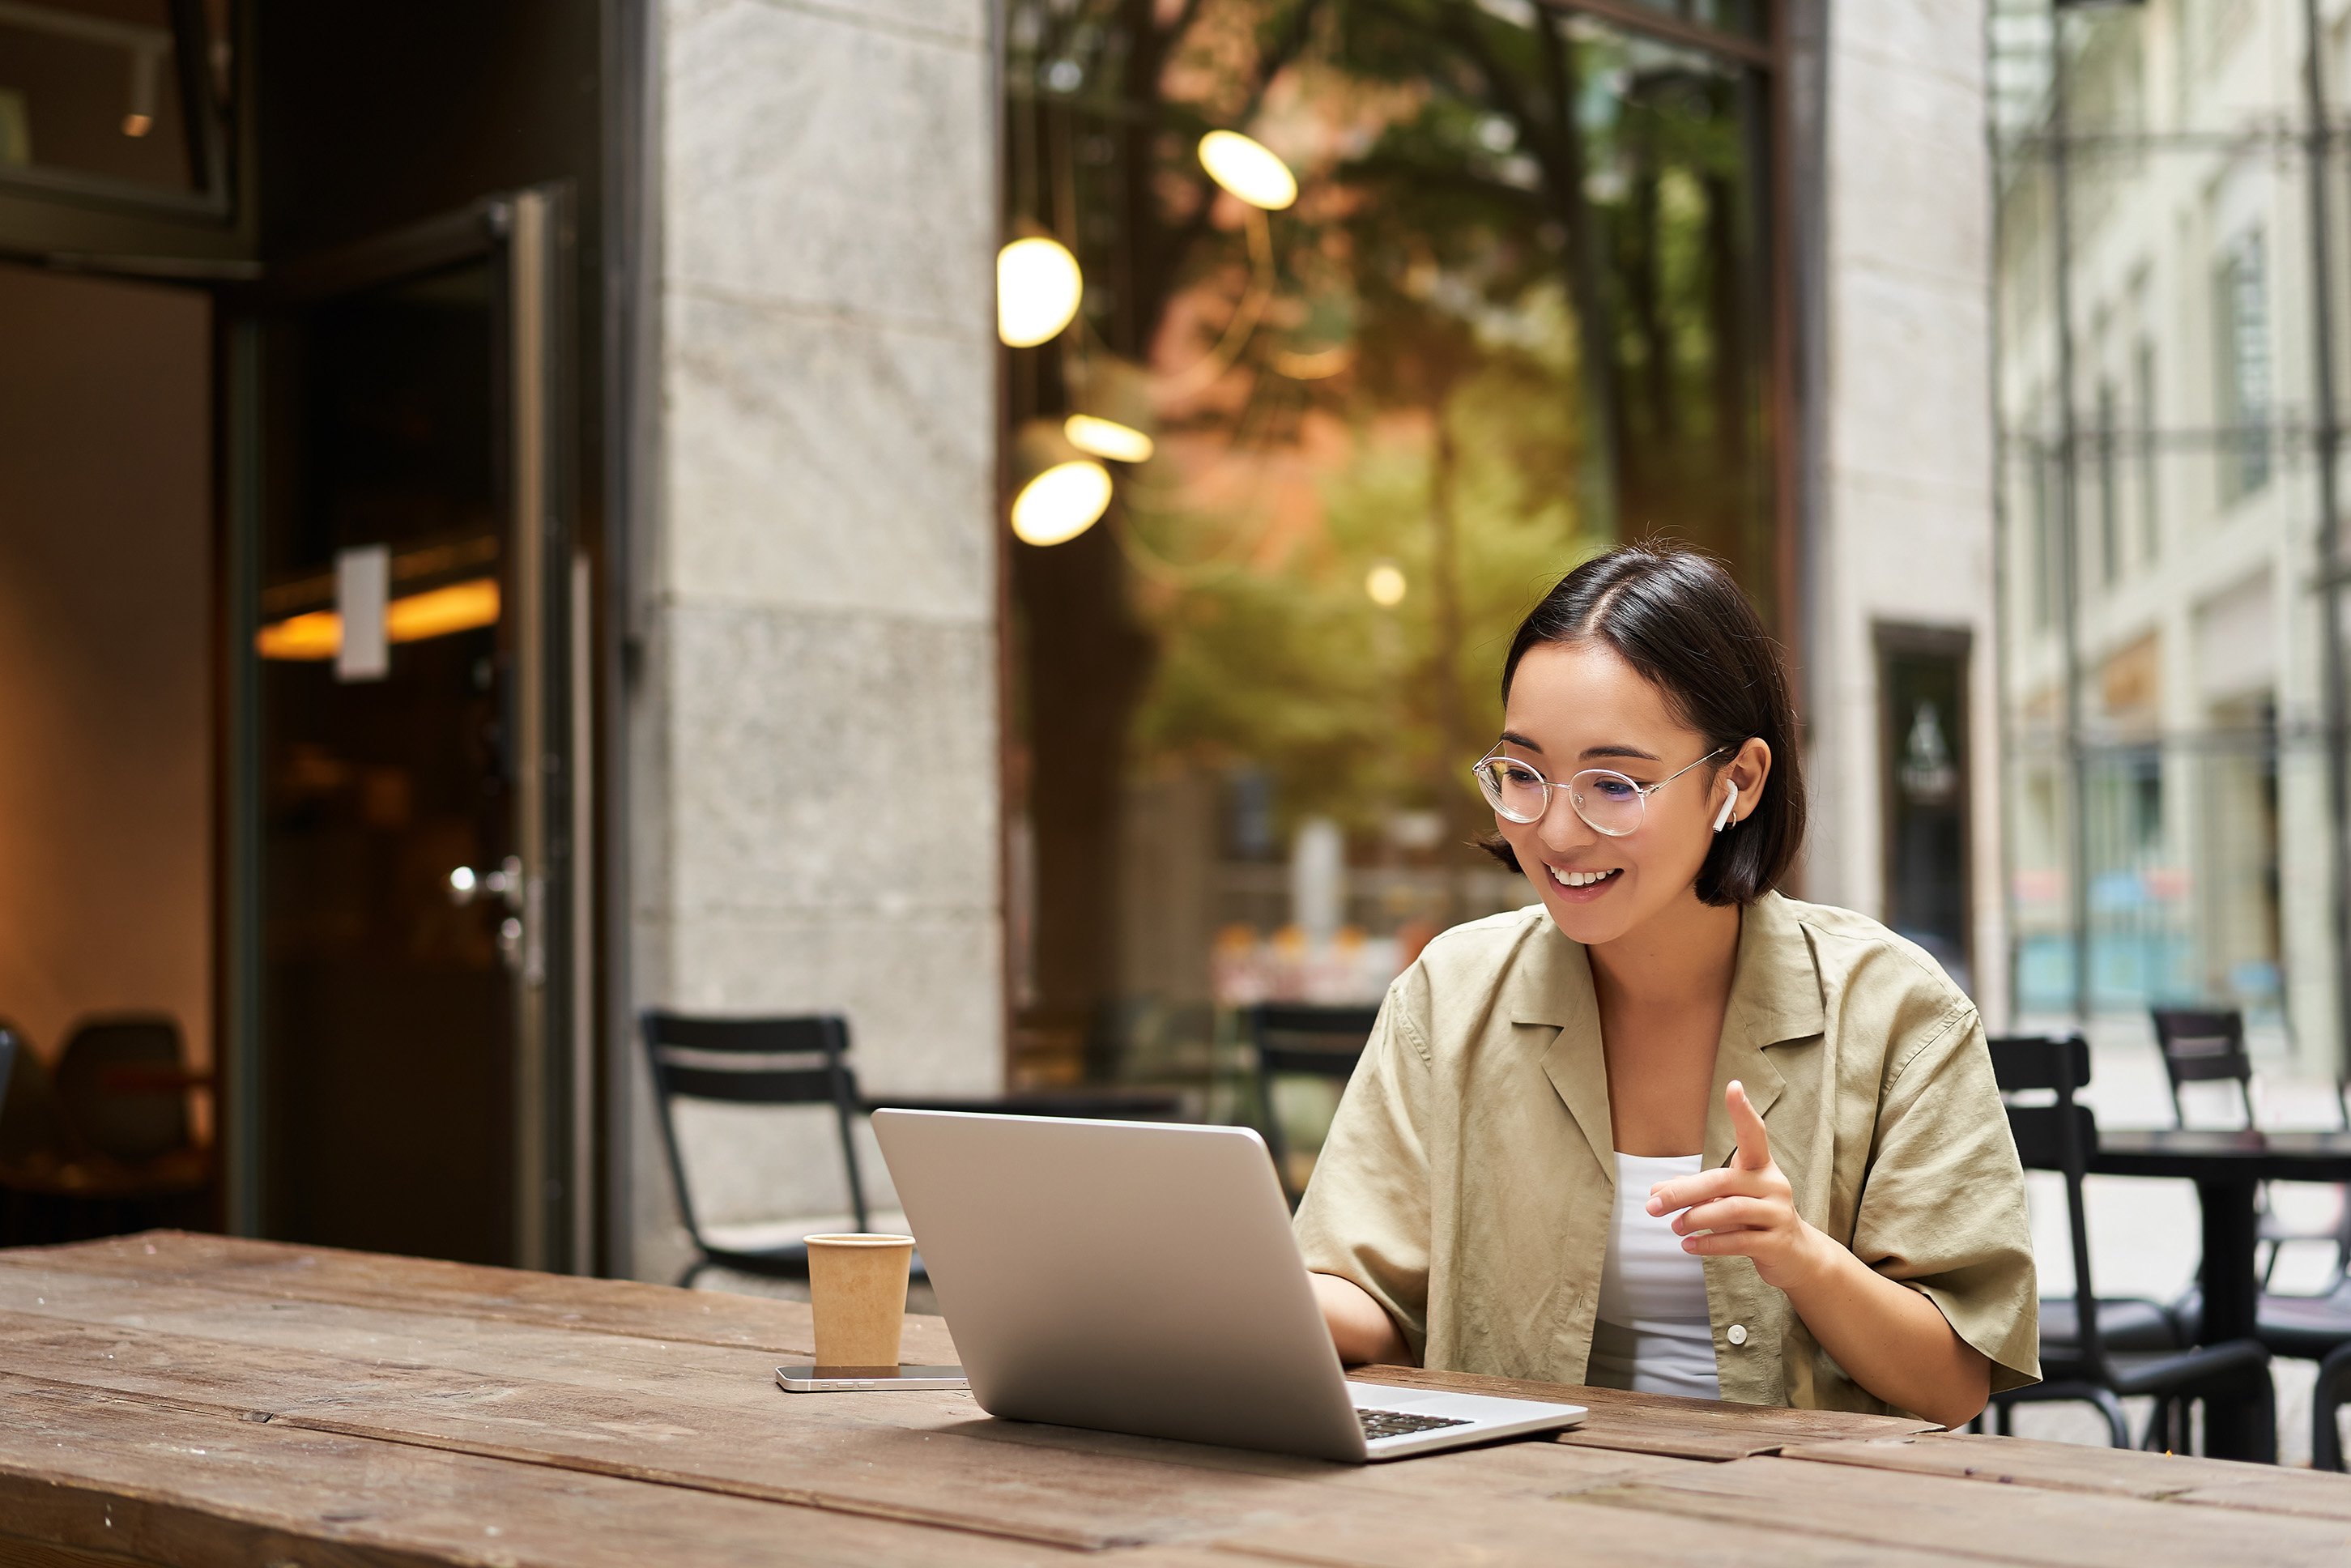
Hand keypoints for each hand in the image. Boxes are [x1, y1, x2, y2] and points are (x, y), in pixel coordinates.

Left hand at [1643, 1080, 1824, 1292]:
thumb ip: (1694, 1192)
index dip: (1743, 1111)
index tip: (1733, 1086)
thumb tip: (1654, 1192)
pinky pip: (1739, 1240)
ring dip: (1695, 1218)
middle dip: (1682, 1193)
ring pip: (1731, 1210)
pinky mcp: (1777, 1242)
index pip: (1754, 1133)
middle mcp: (1773, 1184)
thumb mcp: (1726, 1199)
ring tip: (1674, 1227)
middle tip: (1653, 1206)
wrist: (1796, 1254)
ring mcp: (1778, 1213)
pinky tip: (1689, 1246)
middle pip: (1722, 1180)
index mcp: (1760, 1166)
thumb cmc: (1754, 1217)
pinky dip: (1709, 1243)